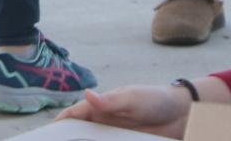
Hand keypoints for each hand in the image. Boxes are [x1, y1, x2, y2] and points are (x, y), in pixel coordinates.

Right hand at [55, 86, 191, 137]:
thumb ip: (110, 101)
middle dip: (67, 139)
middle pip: (79, 133)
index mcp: (102, 106)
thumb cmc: (155, 99)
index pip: (75, 114)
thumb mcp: (133, 98)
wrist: (182, 115)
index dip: (60, 123)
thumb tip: (87, 94)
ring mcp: (114, 135)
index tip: (47, 134)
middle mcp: (104, 122)